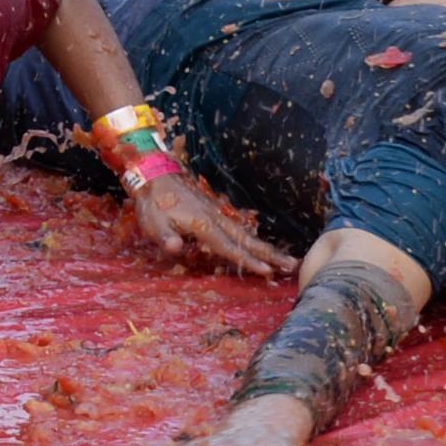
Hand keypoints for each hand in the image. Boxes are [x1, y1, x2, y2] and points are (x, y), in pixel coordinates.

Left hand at [129, 170, 294, 276]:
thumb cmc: (153, 202)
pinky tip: (260, 246)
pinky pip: (239, 228)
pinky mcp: (215, 212)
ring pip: (246, 234)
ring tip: (286, 259)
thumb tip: (176, 248)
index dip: (248, 260)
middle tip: (292, 265)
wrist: (156, 174)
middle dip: (270, 254)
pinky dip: (253, 239)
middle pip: (247, 240)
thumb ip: (165, 237)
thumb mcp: (153, 221)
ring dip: (266, 247)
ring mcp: (217, 214)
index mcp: (203, 225)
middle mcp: (216, 219)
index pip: (229, 247)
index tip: (267, 271)